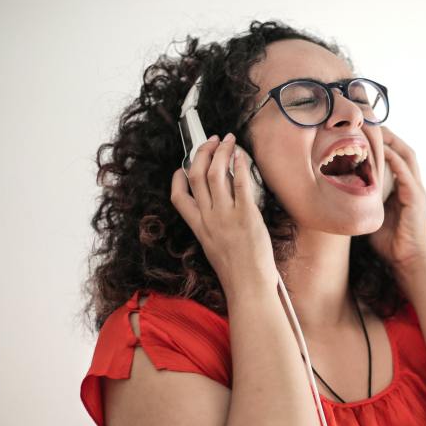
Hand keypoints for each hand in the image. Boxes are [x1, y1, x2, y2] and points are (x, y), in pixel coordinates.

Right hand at [170, 133, 278, 293]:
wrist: (248, 285)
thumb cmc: (237, 271)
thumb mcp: (215, 248)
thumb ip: (214, 227)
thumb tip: (222, 208)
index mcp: (198, 227)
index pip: (178, 197)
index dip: (177, 178)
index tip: (183, 166)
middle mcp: (208, 218)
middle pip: (196, 176)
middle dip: (202, 153)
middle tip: (211, 141)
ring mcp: (225, 215)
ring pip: (215, 173)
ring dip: (221, 152)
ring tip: (228, 141)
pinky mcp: (246, 215)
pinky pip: (239, 183)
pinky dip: (239, 165)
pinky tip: (241, 155)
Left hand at [367, 126, 425, 272]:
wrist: (408, 262)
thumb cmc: (392, 243)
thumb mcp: (374, 216)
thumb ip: (365, 202)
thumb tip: (340, 195)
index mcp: (404, 187)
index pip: (397, 156)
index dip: (384, 142)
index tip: (366, 131)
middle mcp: (412, 185)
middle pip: (404, 149)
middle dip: (389, 134)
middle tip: (371, 122)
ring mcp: (416, 190)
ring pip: (407, 156)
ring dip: (393, 141)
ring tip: (377, 129)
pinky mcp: (416, 199)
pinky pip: (406, 174)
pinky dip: (395, 161)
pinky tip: (383, 151)